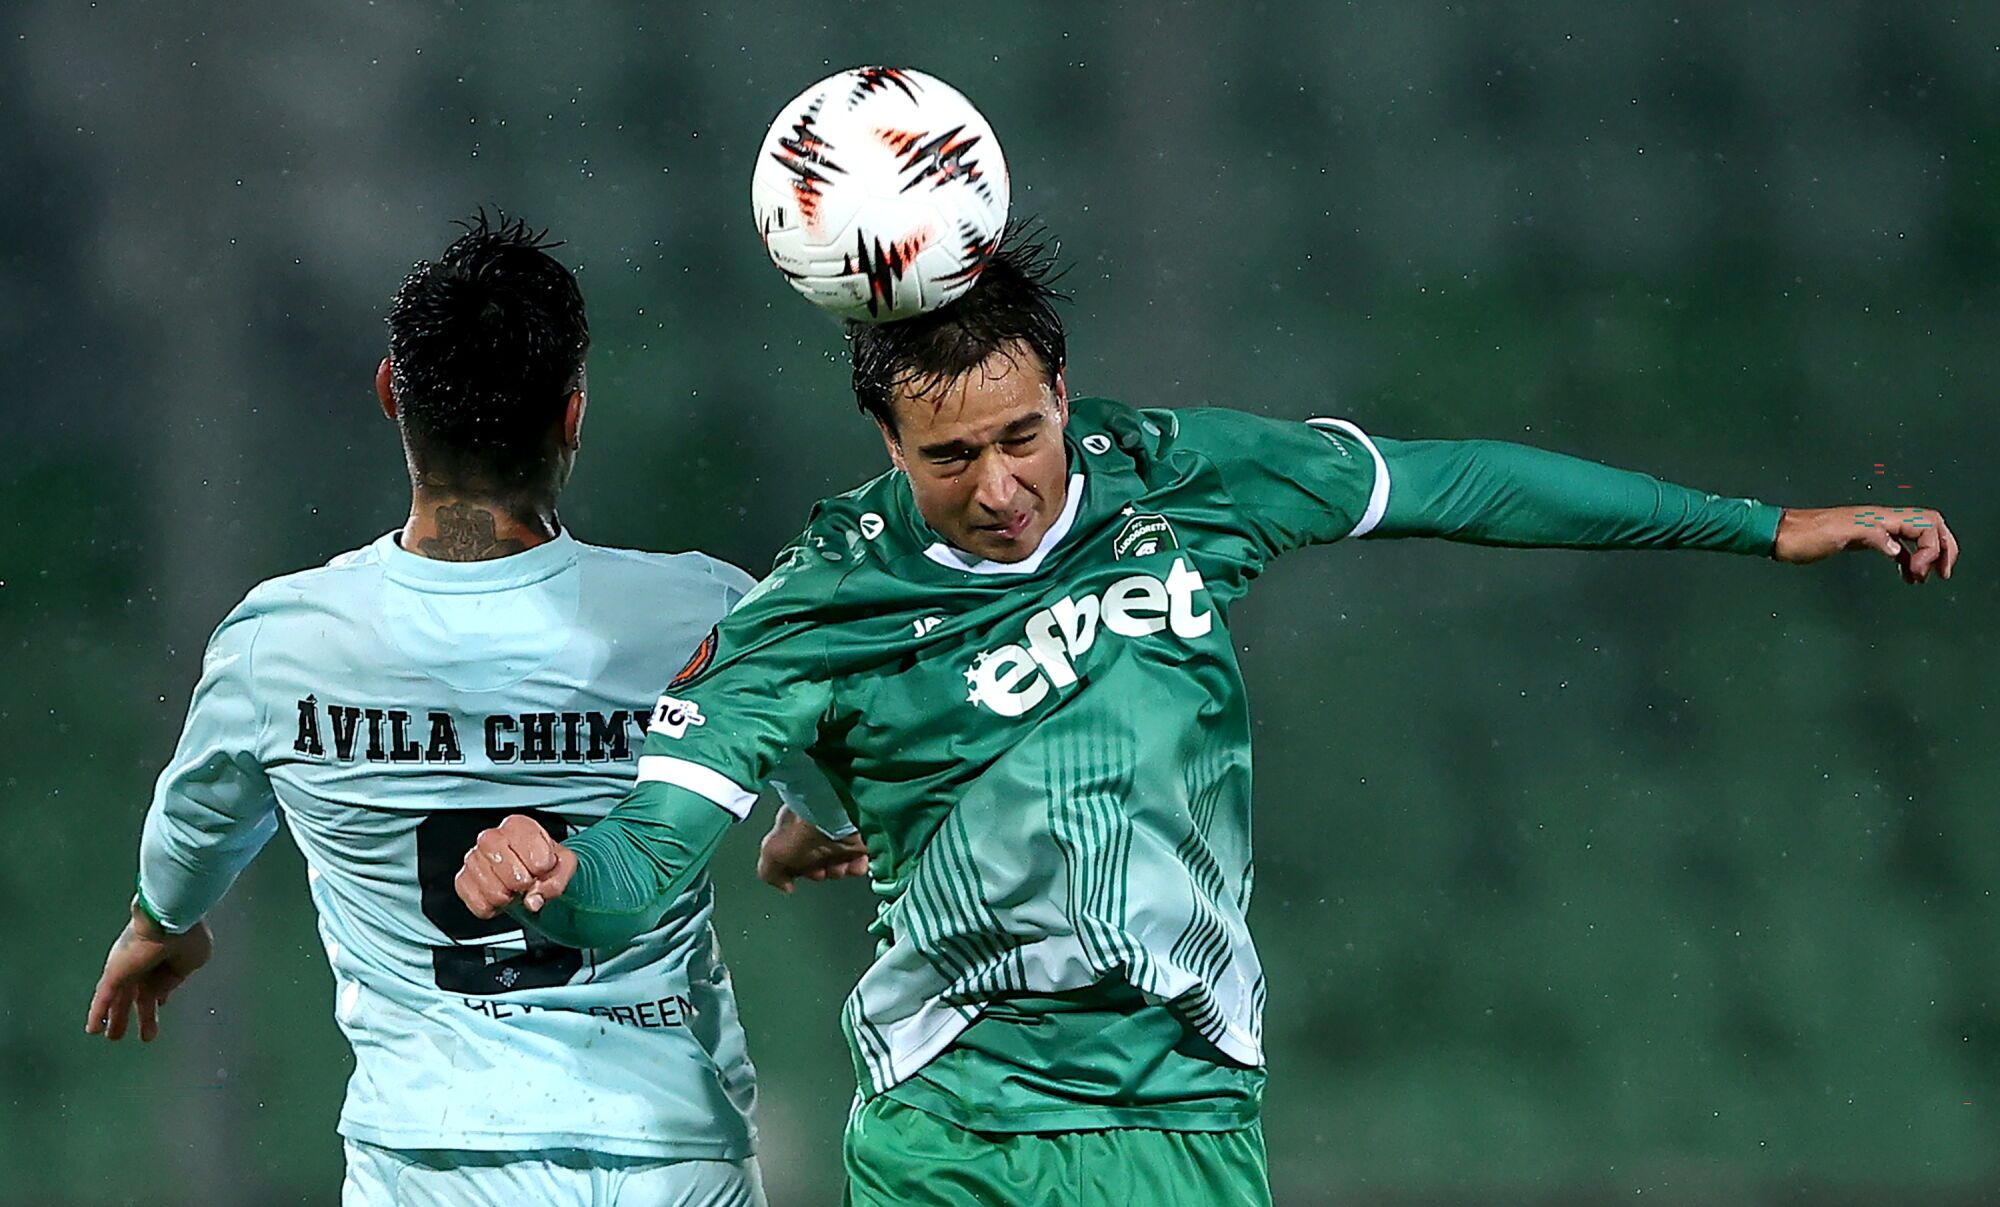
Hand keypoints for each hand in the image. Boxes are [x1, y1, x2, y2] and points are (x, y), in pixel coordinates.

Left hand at [85, 903, 212, 1042]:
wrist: (170, 920)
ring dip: (118, 1019)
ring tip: (113, 1038)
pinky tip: (93, 1030)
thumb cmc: (187, 936)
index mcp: (168, 960)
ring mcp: (127, 970)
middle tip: (141, 1034)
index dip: (159, 996)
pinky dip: (97, 1014)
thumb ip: (177, 978)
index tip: (159, 1004)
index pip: (160, 982)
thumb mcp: (193, 961)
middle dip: (139, 1014)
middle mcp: (146, 964)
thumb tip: (159, 993)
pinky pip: (103, 998)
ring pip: (120, 999)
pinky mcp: (114, 974)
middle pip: (139, 995)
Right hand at [456, 814, 577, 918]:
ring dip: (508, 896)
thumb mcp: (564, 865)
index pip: (532, 852)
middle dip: (522, 882)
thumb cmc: (545, 862)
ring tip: (513, 888)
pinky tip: (500, 896)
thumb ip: (557, 880)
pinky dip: (494, 908)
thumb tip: (533, 900)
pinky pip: (478, 903)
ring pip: (491, 889)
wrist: (531, 872)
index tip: (543, 868)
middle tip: (528, 882)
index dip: (542, 867)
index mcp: (517, 826)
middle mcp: (490, 838)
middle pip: (506, 867)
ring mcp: (473, 859)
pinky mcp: (463, 880)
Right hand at [758, 806, 869, 893]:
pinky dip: (857, 866)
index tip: (798, 873)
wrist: (839, 813)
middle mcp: (818, 827)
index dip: (795, 868)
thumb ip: (769, 872)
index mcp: (794, 826)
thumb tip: (785, 885)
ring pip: (840, 862)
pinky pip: (861, 858)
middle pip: (818, 861)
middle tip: (820, 871)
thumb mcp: (772, 852)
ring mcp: (841, 830)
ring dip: (838, 871)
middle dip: (819, 872)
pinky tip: (853, 864)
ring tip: (838, 866)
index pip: (793, 854)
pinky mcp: (863, 834)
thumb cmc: (805, 828)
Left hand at [1773, 506, 1957, 582]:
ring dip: (1927, 555)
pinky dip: (1908, 559)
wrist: (1781, 535)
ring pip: (1916, 535)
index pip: (1925, 524)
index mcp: (1879, 517)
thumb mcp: (1837, 535)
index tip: (1918, 573)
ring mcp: (1874, 528)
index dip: (1932, 548)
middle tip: (1942, 574)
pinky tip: (1906, 575)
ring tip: (1922, 579)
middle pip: (1929, 524)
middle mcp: (1881, 519)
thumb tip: (1896, 549)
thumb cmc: (1804, 536)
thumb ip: (1868, 536)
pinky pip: (1898, 545)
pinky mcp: (1865, 539)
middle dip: (1943, 548)